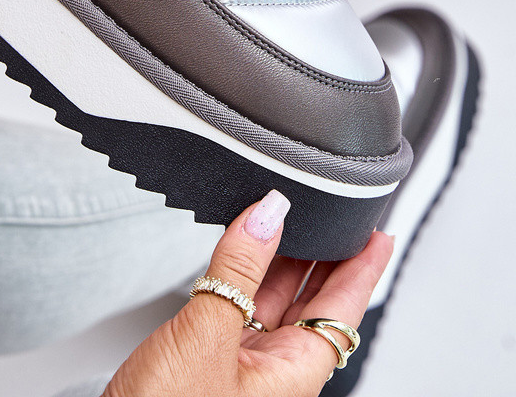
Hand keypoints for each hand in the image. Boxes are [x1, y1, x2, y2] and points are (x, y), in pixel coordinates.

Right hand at [105, 190, 393, 396]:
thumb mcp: (206, 336)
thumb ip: (238, 271)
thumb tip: (267, 215)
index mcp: (293, 375)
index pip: (344, 309)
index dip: (362, 268)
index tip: (376, 232)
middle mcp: (275, 373)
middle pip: (314, 303)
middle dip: (325, 255)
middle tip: (334, 209)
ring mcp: (244, 368)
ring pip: (277, 303)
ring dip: (282, 258)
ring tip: (288, 216)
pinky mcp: (212, 362)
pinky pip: (244, 309)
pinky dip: (246, 275)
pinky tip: (243, 251)